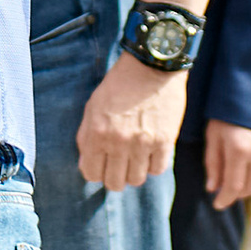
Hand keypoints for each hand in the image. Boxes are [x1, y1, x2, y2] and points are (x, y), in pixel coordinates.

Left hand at [76, 53, 186, 188]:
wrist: (151, 67)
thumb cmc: (118, 85)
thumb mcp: (92, 107)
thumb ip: (86, 137)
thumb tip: (86, 164)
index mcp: (97, 133)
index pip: (91, 174)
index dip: (95, 172)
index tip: (101, 165)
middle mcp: (118, 142)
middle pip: (114, 182)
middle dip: (114, 177)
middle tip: (118, 165)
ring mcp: (142, 144)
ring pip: (136, 180)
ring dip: (134, 172)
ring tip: (134, 157)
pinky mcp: (164, 141)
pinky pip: (157, 170)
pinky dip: (152, 165)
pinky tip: (149, 152)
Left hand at [205, 119, 250, 207]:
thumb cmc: (228, 111)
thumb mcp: (213, 134)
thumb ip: (213, 163)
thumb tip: (213, 188)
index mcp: (240, 149)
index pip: (234, 186)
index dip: (225, 199)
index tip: (217, 204)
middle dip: (237, 194)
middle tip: (226, 190)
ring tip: (240, 181)